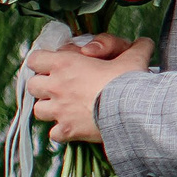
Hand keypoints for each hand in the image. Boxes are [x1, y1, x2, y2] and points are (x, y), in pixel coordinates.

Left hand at [25, 37, 154, 141]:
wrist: (130, 111)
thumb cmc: (128, 81)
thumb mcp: (134, 57)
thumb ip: (136, 47)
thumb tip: (144, 42)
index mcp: (65, 64)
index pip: (34, 59)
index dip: (42, 61)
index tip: (53, 64)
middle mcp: (56, 86)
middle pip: (32, 85)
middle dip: (43, 86)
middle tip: (59, 87)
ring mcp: (59, 111)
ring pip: (38, 110)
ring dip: (49, 109)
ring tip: (64, 108)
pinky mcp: (68, 131)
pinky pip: (54, 134)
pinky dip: (61, 132)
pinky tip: (73, 128)